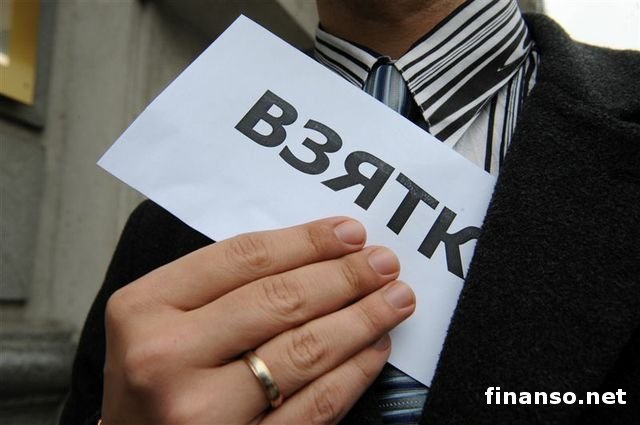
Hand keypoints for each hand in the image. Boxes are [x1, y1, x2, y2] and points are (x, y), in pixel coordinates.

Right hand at [102, 217, 414, 423]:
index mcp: (143, 309)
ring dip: (361, 319)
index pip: (242, 258)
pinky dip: (353, 373)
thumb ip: (221, 285)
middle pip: (279, 301)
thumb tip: (317, 254)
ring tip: (394, 299)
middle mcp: (166, 359)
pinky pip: (314, 406)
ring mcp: (202, 412)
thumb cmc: (152, 377)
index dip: (306, 241)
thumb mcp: (160, 318)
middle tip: (384, 263)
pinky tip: (374, 347)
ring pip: (304, 352)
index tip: (350, 232)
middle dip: (344, 277)